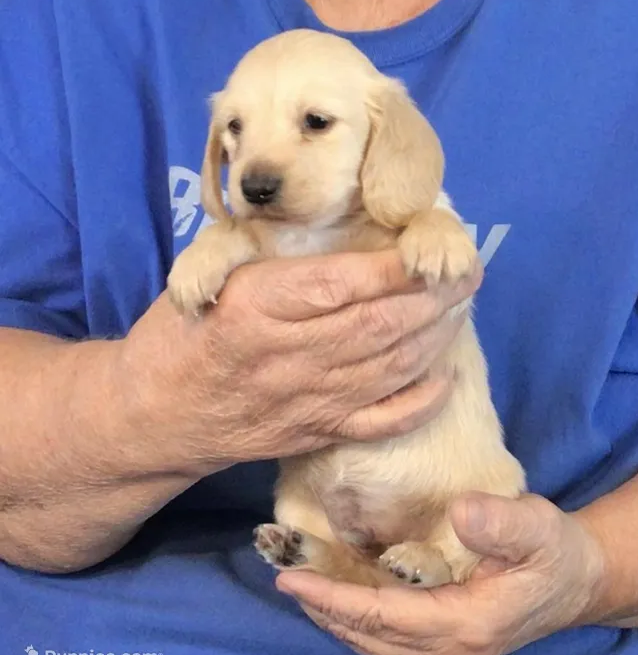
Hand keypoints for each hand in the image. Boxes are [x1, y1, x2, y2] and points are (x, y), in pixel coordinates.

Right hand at [118, 249, 479, 473]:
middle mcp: (288, 355)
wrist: (152, 416)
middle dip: (433, 298)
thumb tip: (328, 221)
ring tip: (462, 307)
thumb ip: (260, 250)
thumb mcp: (205, 274)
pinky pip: (379, 423)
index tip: (431, 247)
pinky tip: (446, 375)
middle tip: (468, 272)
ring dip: (435, 337)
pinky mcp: (316, 433)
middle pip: (378, 326)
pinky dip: (419, 403)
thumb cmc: (181, 334)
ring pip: (388, 368)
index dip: (395, 268)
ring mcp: (306, 401)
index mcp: (257, 306)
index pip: (341, 285)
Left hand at [275, 493, 605, 654]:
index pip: (384, 615)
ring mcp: (448, 653)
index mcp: (467, 623)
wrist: (577, 581)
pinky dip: (358, 621)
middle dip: (323, 609)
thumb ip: (504, 523)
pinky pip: (389, 640)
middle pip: (370, 635)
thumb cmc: (555, 551)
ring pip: (376, 643)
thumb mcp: (539, 528)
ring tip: (302, 587)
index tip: (292, 578)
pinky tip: (343, 598)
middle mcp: (451, 649)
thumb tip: (463, 513)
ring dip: (335, 617)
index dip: (334, 598)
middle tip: (283, 576)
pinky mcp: (447, 644)